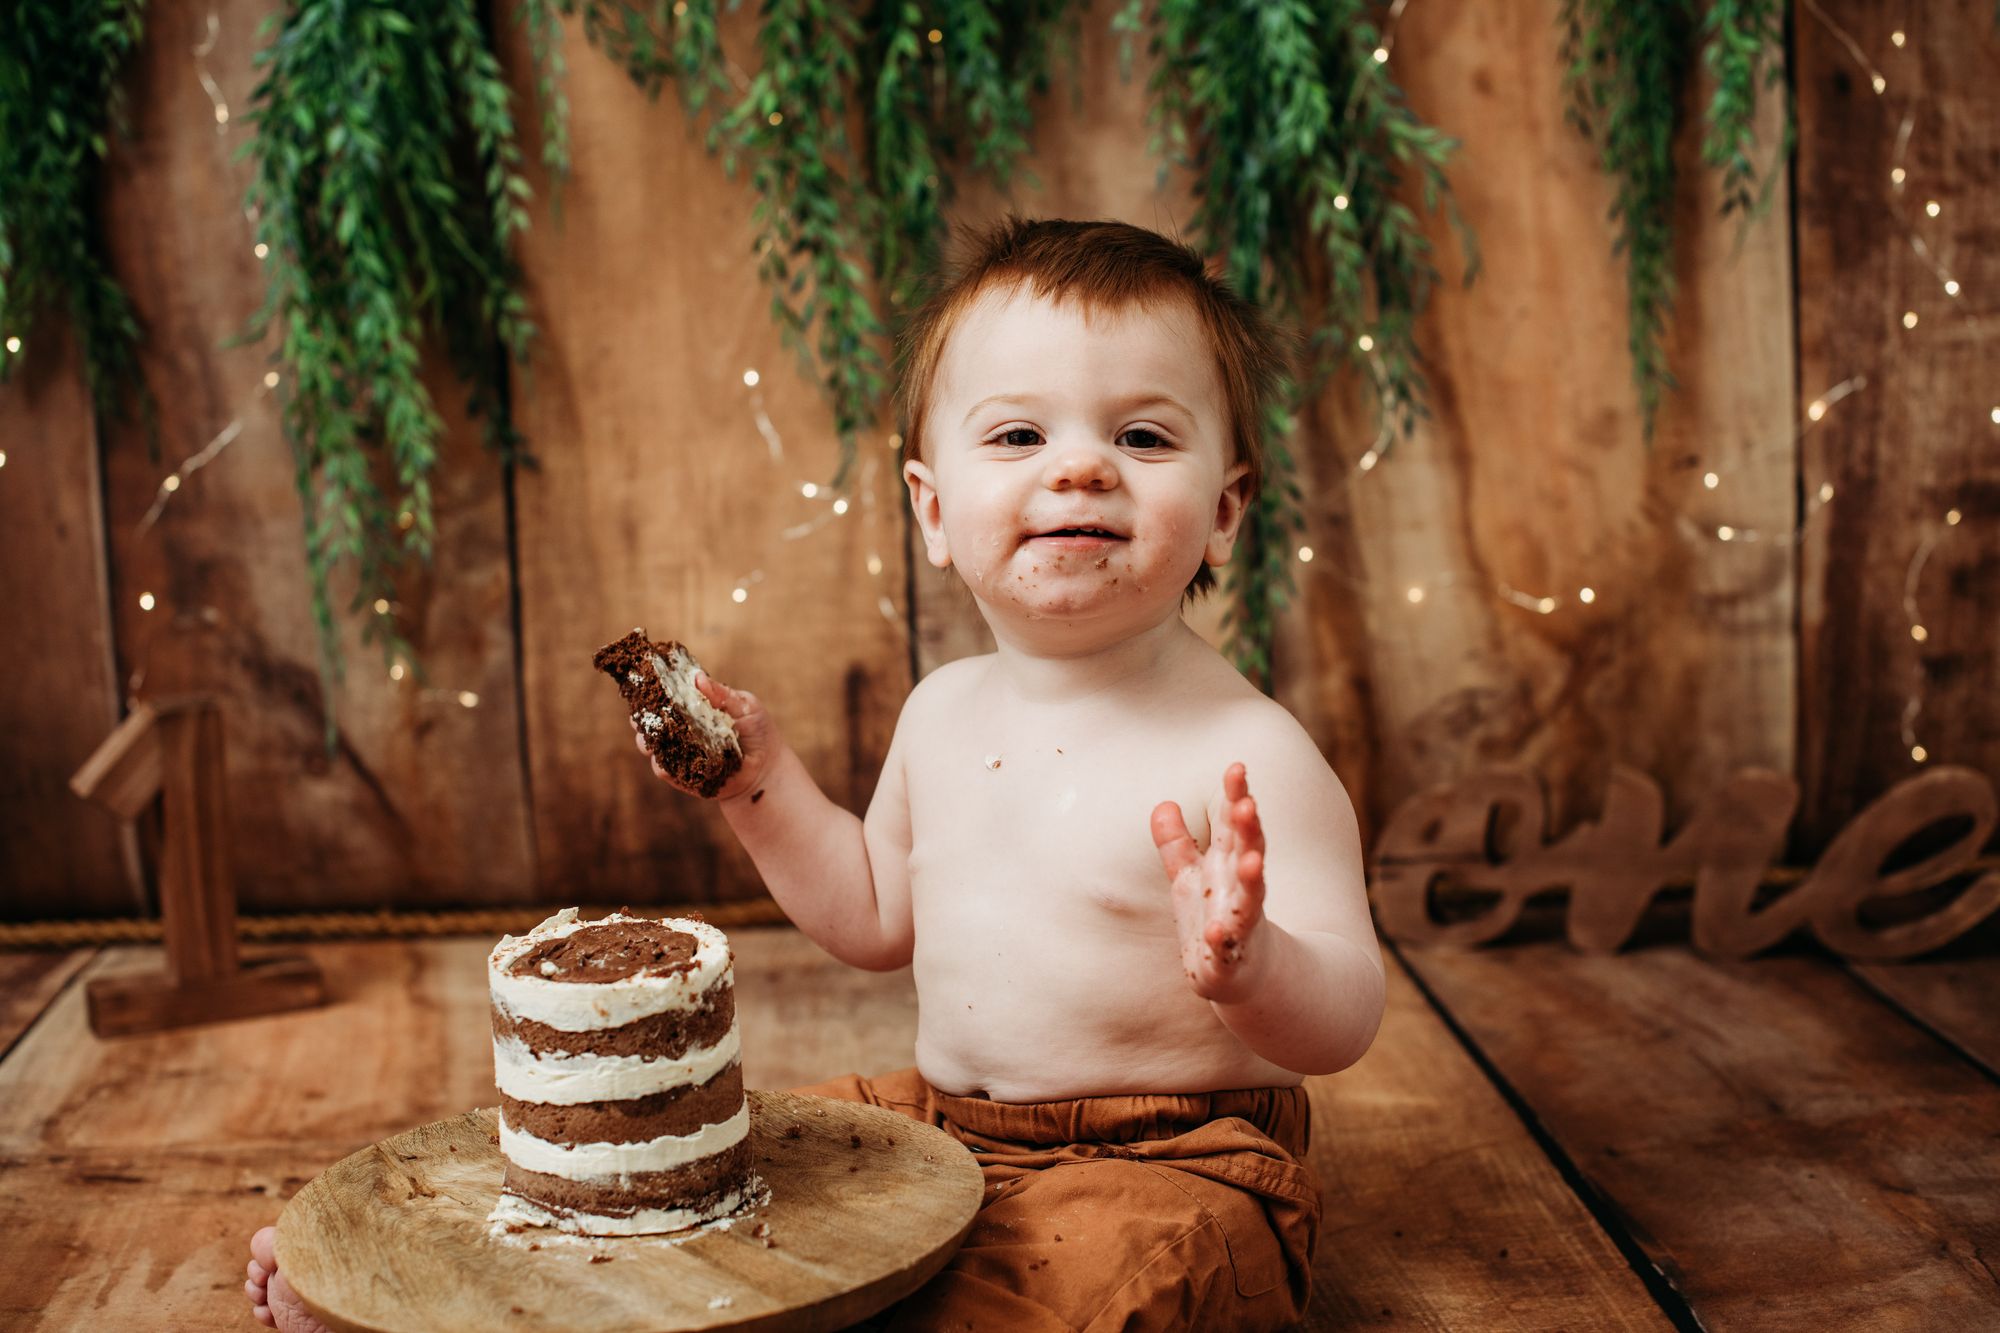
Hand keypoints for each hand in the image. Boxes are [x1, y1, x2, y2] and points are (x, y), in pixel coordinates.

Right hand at [630, 669, 776, 801]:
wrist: (768, 768)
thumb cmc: (758, 731)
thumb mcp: (745, 706)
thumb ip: (722, 694)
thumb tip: (697, 677)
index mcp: (694, 708)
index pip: (667, 697)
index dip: (653, 692)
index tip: (644, 685)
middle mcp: (682, 730)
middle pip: (651, 721)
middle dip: (642, 717)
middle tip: (641, 713)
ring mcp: (680, 753)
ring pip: (652, 746)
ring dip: (647, 741)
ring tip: (650, 737)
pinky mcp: (683, 776)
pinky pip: (665, 771)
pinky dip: (662, 765)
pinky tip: (662, 761)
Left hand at [1151, 762, 1267, 1003]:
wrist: (1246, 976)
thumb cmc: (1215, 917)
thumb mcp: (1189, 877)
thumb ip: (1176, 843)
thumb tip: (1163, 803)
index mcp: (1228, 863)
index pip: (1233, 824)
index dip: (1236, 797)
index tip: (1237, 767)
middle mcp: (1239, 887)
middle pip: (1247, 851)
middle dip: (1248, 828)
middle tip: (1247, 802)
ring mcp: (1240, 921)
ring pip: (1251, 895)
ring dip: (1252, 876)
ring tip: (1252, 858)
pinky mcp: (1232, 956)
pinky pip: (1228, 946)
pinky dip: (1224, 939)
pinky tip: (1217, 931)